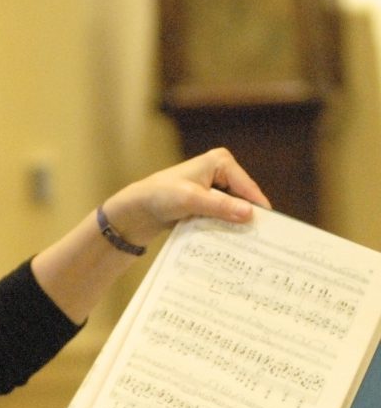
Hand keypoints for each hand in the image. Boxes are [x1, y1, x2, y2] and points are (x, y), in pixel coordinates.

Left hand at [101, 148, 269, 250]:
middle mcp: (219, 171)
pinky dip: (221, 227)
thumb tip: (249, 214)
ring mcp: (212, 187)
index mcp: (221, 162)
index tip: (272, 227)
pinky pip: (219, 216)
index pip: (246, 187)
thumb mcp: (192, 201)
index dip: (259, 207)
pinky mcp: (204, 203)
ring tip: (248, 245)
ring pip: (230, 209)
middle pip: (241, 197)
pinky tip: (228, 243)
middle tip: (262, 241)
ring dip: (234, 225)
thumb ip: (220, 207)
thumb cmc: (161, 197)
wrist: (136, 210)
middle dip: (247, 217)